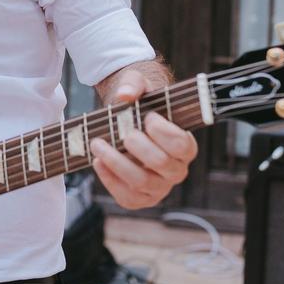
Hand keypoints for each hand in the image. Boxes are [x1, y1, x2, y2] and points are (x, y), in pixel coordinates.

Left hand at [90, 65, 197, 208]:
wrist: (127, 121)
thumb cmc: (140, 105)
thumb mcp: (138, 86)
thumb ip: (133, 84)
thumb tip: (125, 95)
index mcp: (185, 146)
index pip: (182, 145)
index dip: (164, 133)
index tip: (148, 118)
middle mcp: (176, 170)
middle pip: (162, 163)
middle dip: (140, 147)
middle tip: (125, 133)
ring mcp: (159, 187)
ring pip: (141, 182)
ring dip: (117, 163)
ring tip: (98, 144)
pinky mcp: (140, 198)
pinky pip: (127, 197)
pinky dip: (109, 180)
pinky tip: (97, 161)